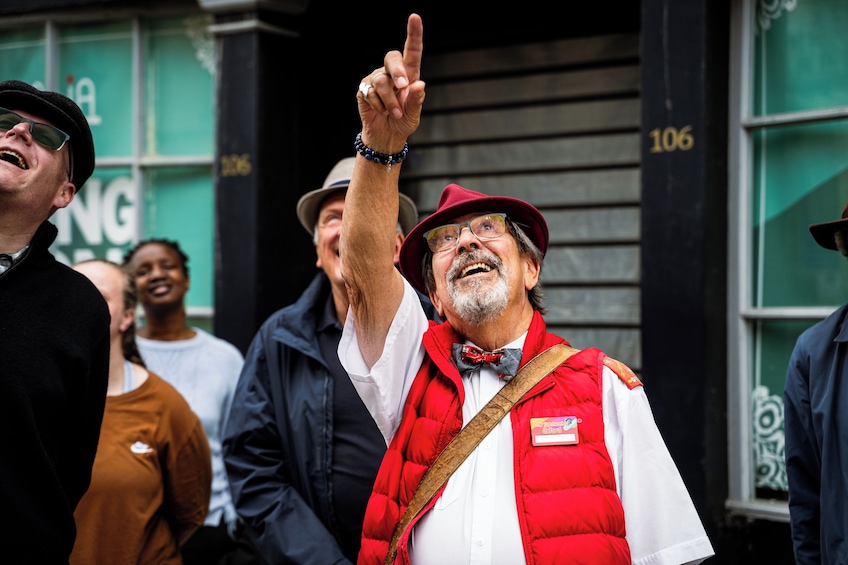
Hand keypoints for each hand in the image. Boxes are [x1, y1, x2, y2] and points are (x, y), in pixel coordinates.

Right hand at [356, 13, 424, 153]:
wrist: (387, 136)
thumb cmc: (403, 121)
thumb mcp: (414, 114)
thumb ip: (416, 100)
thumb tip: (419, 84)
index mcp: (409, 74)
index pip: (412, 51)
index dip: (413, 34)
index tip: (414, 17)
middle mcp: (392, 73)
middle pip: (392, 58)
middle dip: (397, 71)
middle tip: (403, 86)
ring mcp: (376, 79)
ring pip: (382, 81)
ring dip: (389, 101)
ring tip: (394, 113)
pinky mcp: (364, 89)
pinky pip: (370, 92)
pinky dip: (379, 105)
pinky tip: (381, 112)